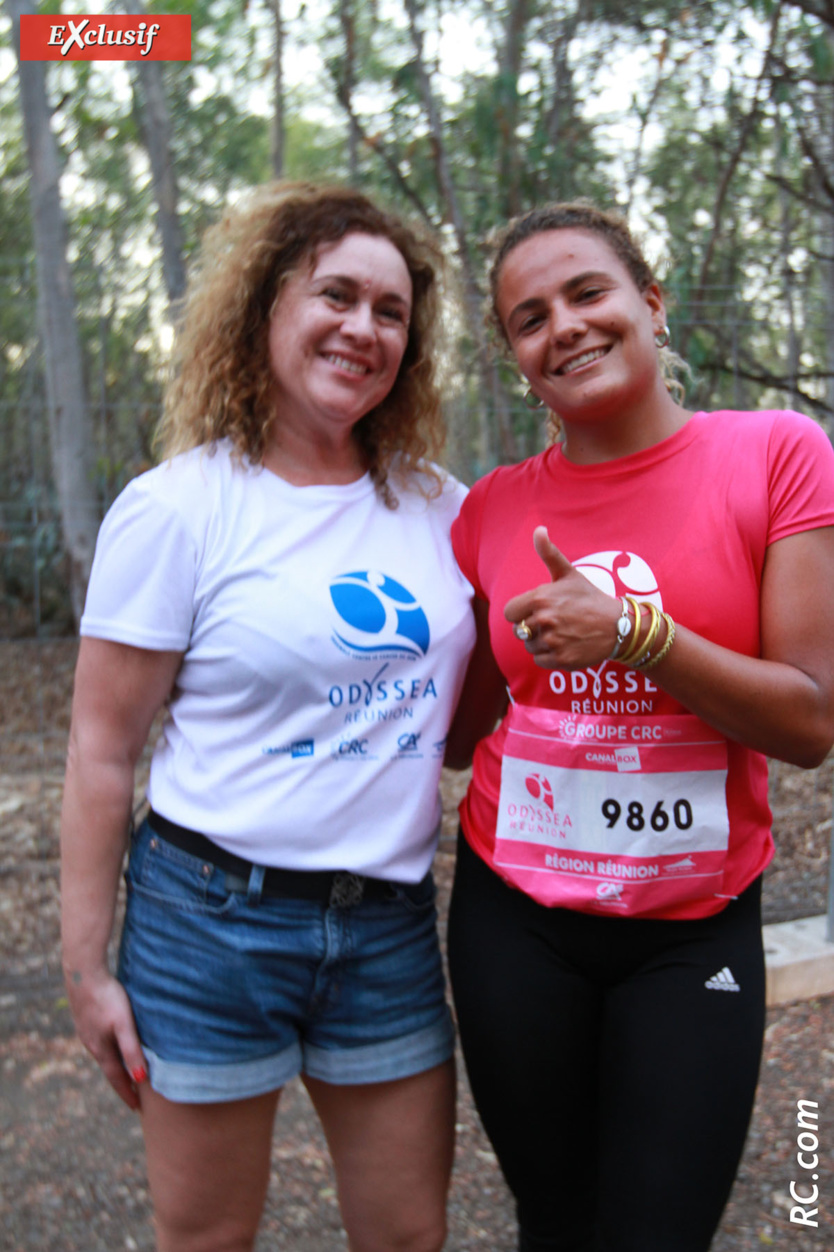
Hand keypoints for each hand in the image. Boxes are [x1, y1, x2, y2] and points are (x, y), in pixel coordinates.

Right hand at [65, 965, 146, 1109]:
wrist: (83, 972)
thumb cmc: (107, 997)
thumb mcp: (123, 1024)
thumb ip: (131, 1050)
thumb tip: (141, 1078)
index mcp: (101, 1049)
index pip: (117, 1078)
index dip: (128, 1093)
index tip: (138, 1109)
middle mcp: (92, 1044)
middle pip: (110, 1069)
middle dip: (123, 1083)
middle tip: (136, 1096)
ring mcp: (87, 1032)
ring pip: (106, 1054)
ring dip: (117, 1066)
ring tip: (128, 1073)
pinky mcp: (87, 1019)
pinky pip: (102, 1042)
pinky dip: (112, 1050)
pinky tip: (115, 1045)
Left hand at [504, 526, 619, 669]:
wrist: (618, 625)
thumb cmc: (589, 598)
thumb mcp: (569, 573)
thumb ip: (549, 553)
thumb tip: (539, 529)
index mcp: (540, 598)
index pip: (510, 613)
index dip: (520, 613)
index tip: (534, 611)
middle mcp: (544, 620)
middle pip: (520, 631)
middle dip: (533, 628)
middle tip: (554, 622)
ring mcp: (553, 641)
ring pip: (529, 647)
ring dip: (541, 643)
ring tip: (561, 633)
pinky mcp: (561, 659)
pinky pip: (540, 660)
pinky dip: (549, 656)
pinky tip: (565, 645)